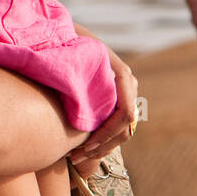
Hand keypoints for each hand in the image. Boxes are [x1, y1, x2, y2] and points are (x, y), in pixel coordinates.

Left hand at [68, 34, 138, 167]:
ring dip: (100, 149)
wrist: (68, 36)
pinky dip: (100, 144)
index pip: (124, 114)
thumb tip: (86, 98)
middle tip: (75, 159)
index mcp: (123, 76)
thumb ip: (83, 77)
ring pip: (122, 134)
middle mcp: (129, 87)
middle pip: (124, 129)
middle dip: (100, 147)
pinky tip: (79, 151)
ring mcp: (125, 96)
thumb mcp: (74, 58)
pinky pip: (115, 131)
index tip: (84, 146)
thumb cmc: (68, 45)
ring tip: (74, 159)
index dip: (105, 134)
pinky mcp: (115, 104)